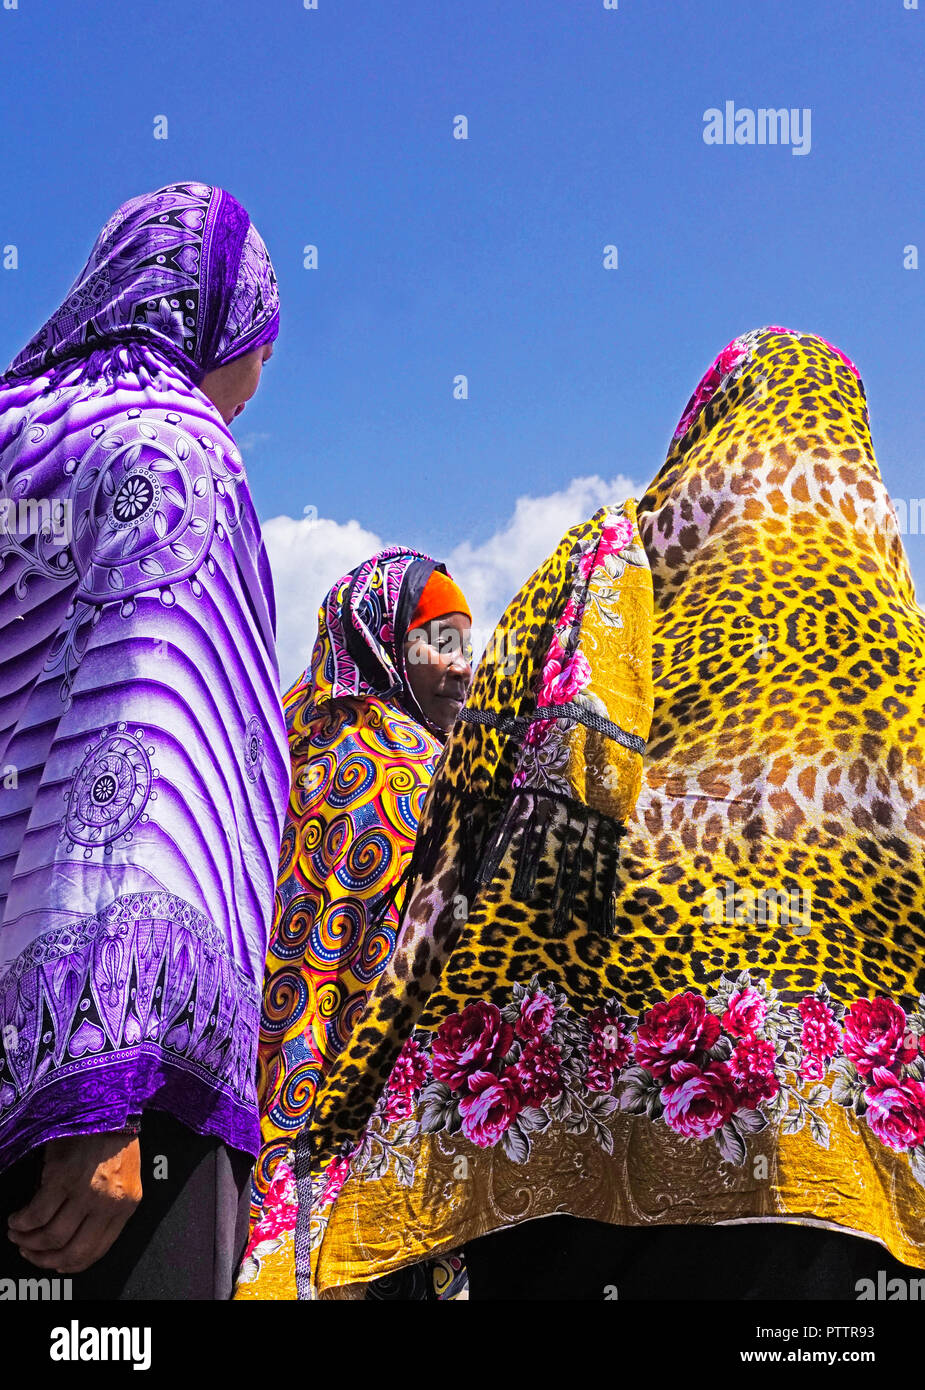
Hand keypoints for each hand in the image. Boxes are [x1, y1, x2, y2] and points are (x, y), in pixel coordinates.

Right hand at [7, 1131, 142, 1273]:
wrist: (110, 1106)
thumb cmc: (115, 1140)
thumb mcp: (125, 1179)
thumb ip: (108, 1208)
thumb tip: (79, 1235)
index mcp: (125, 1206)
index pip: (97, 1251)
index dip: (71, 1263)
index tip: (56, 1264)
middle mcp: (107, 1204)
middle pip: (72, 1250)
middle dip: (46, 1258)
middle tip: (31, 1252)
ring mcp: (85, 1192)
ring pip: (51, 1236)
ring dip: (29, 1241)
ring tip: (18, 1234)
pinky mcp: (63, 1177)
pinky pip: (36, 1214)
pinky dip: (22, 1222)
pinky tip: (17, 1220)